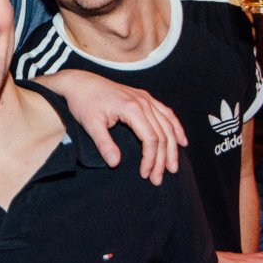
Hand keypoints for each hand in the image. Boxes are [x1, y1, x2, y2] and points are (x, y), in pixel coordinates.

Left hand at [40, 70, 186, 183]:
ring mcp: (146, 98)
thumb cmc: (83, 102)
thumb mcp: (90, 124)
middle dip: (162, 159)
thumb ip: (104, 144)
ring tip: (172, 168)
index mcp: (132, 108)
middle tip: (158, 179)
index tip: (145, 175)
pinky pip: (166, 113)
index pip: (151, 139)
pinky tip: (182, 141)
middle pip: (162, 134)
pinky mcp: (144, 98)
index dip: (150, 159)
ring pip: (168, 125)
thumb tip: (115, 164)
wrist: (80, 82)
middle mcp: (143, 102)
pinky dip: (176, 128)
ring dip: (173, 148)